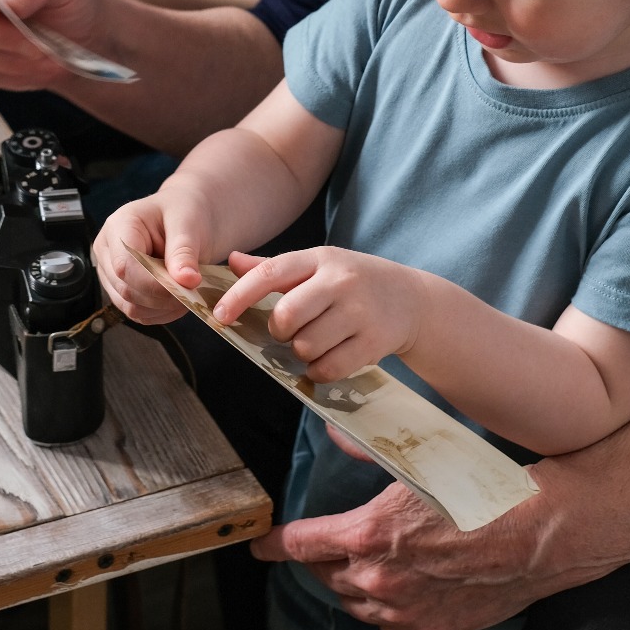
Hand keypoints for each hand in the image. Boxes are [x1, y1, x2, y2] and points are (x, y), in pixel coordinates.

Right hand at [91, 180, 218, 322]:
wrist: (188, 215)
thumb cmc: (184, 210)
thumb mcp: (188, 222)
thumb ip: (184, 251)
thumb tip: (186, 281)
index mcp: (119, 226)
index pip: (125, 266)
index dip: (154, 284)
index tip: (186, 286)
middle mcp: (108, 251)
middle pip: (126, 289)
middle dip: (162, 296)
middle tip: (193, 289)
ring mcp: (111, 274)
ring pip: (131, 306)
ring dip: (164, 307)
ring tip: (188, 290)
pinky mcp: (122, 291)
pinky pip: (139, 314)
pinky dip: (162, 313)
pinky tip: (180, 299)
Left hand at [213, 247, 424, 381]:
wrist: (410, 298)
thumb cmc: (353, 281)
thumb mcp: (318, 264)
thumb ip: (274, 267)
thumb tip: (232, 260)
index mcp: (320, 258)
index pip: (271, 273)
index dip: (240, 295)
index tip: (219, 316)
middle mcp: (340, 281)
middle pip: (286, 316)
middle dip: (280, 330)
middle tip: (291, 329)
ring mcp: (359, 312)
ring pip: (305, 346)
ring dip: (302, 352)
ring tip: (317, 341)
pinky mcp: (372, 342)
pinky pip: (328, 368)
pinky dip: (319, 371)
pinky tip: (328, 358)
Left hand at [251, 463, 591, 629]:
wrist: (537, 534)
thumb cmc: (482, 491)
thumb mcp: (420, 461)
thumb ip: (370, 452)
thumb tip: (338, 434)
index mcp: (370, 535)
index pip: (304, 544)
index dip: (277, 544)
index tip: (260, 545)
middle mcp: (381, 581)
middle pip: (327, 574)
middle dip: (319, 557)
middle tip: (320, 542)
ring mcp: (405, 613)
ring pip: (355, 600)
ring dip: (350, 580)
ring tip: (361, 560)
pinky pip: (389, 624)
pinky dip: (383, 605)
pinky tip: (395, 585)